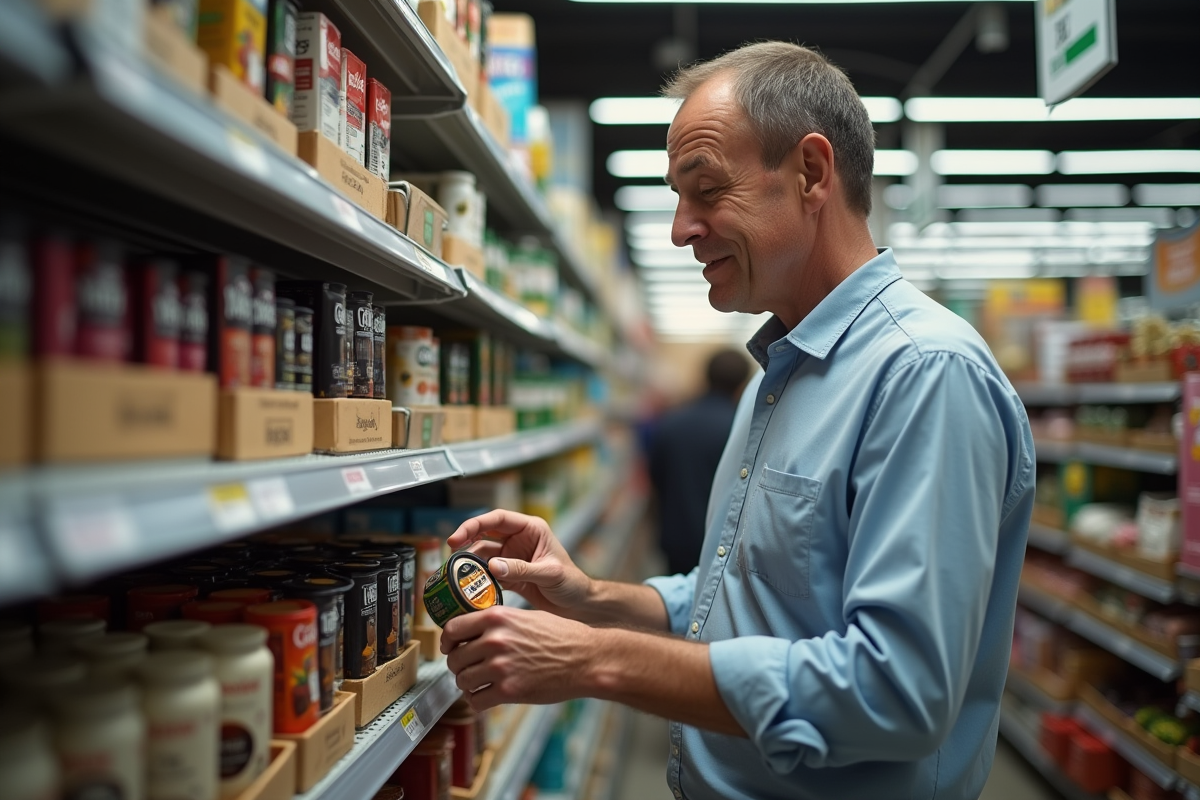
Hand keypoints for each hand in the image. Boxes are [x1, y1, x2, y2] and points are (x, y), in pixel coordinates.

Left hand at [441, 605, 595, 710]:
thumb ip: (498, 622)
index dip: (447, 641)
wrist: (585, 659)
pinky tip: (487, 696)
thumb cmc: (561, 636)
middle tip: (468, 669)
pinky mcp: (509, 691)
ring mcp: (501, 667)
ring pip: (463, 681)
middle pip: (455, 658)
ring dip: (467, 685)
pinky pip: (476, 701)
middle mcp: (495, 640)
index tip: (450, 648)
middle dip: (459, 666)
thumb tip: (473, 630)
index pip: (453, 629)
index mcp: (497, 617)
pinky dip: (477, 701)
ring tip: (479, 683)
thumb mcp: (526, 616)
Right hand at [448, 509, 591, 617]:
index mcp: (531, 529)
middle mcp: (518, 540)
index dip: (475, 525)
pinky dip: (476, 578)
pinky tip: (467, 585)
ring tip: (456, 573)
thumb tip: (494, 567)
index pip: (498, 518)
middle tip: (450, 553)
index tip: (458, 537)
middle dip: (466, 541)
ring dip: (469, 562)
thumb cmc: (572, 584)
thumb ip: (522, 570)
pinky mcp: (507, 575)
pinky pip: (486, 573)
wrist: (578, 605)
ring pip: (482, 555)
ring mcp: (511, 557)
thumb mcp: (549, 574)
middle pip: (484, 534)